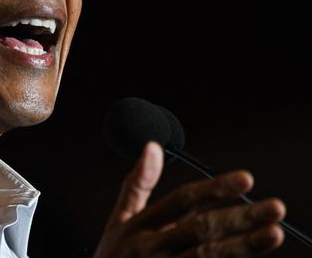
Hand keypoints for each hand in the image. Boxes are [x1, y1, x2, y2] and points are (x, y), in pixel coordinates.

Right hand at [94, 142, 285, 256]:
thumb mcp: (119, 221)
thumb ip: (137, 185)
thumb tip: (153, 147)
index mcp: (138, 228)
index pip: (181, 203)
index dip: (215, 190)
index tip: (247, 179)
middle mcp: (152, 251)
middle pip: (201, 231)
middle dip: (239, 218)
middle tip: (275, 207)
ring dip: (245, 247)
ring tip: (274, 232)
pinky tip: (252, 256)